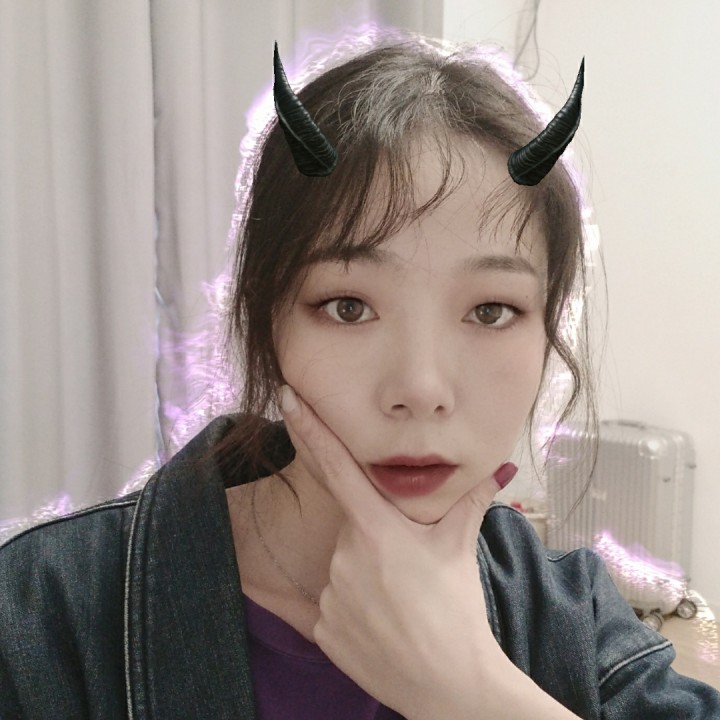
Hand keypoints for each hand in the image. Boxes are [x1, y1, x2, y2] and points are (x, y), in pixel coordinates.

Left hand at [278, 384, 517, 719]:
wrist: (450, 685)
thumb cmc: (456, 610)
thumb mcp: (460, 549)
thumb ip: (472, 503)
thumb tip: (501, 470)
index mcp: (376, 529)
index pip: (336, 466)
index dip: (310, 428)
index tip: (287, 396)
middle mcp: (344, 556)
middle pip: (352, 530)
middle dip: (375, 540)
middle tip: (408, 570)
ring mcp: (330, 594)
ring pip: (343, 568)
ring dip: (366, 576)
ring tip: (400, 602)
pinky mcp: (323, 629)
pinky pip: (333, 605)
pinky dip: (355, 608)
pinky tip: (383, 624)